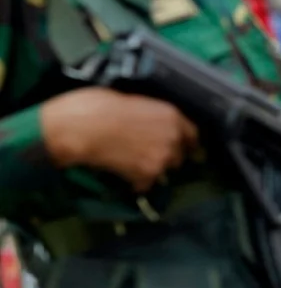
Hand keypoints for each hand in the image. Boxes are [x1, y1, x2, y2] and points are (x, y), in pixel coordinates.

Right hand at [40, 88, 198, 192]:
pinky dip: (135, 183)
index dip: (184, 142)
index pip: (192, 135)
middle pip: (179, 156)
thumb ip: (152, 117)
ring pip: (163, 171)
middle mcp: (173, 137)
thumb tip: (148, 124)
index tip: (180, 148)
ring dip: (151, 171)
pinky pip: (145, 184)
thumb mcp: (135, 102)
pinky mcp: (148, 175)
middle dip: (165, 158)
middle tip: (145, 156)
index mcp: (172, 115)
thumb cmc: (100, 107)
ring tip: (130, 165)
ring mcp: (162, 158)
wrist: (82, 127)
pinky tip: (122, 175)